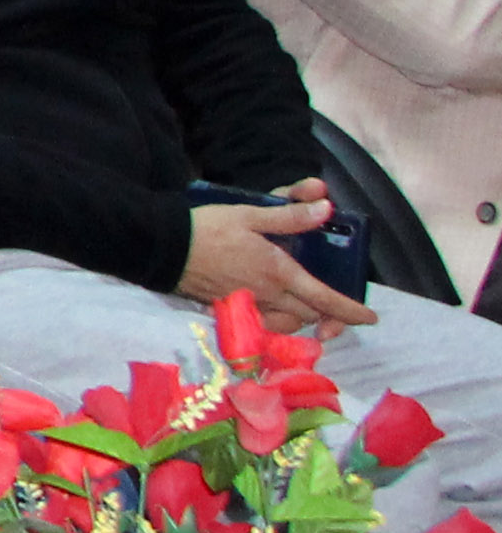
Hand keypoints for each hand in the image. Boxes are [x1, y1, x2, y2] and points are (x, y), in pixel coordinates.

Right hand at [186, 182, 370, 334]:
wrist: (163, 248)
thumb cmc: (207, 228)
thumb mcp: (250, 214)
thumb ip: (290, 215)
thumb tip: (326, 208)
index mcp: (278, 272)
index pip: (324, 298)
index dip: (350, 309)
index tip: (369, 317)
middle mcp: (267, 295)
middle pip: (308, 314)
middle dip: (327, 315)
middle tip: (336, 309)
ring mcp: (247, 306)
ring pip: (287, 323)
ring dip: (302, 318)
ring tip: (305, 308)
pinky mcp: (228, 310)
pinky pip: (263, 324)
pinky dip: (277, 322)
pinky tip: (273, 312)